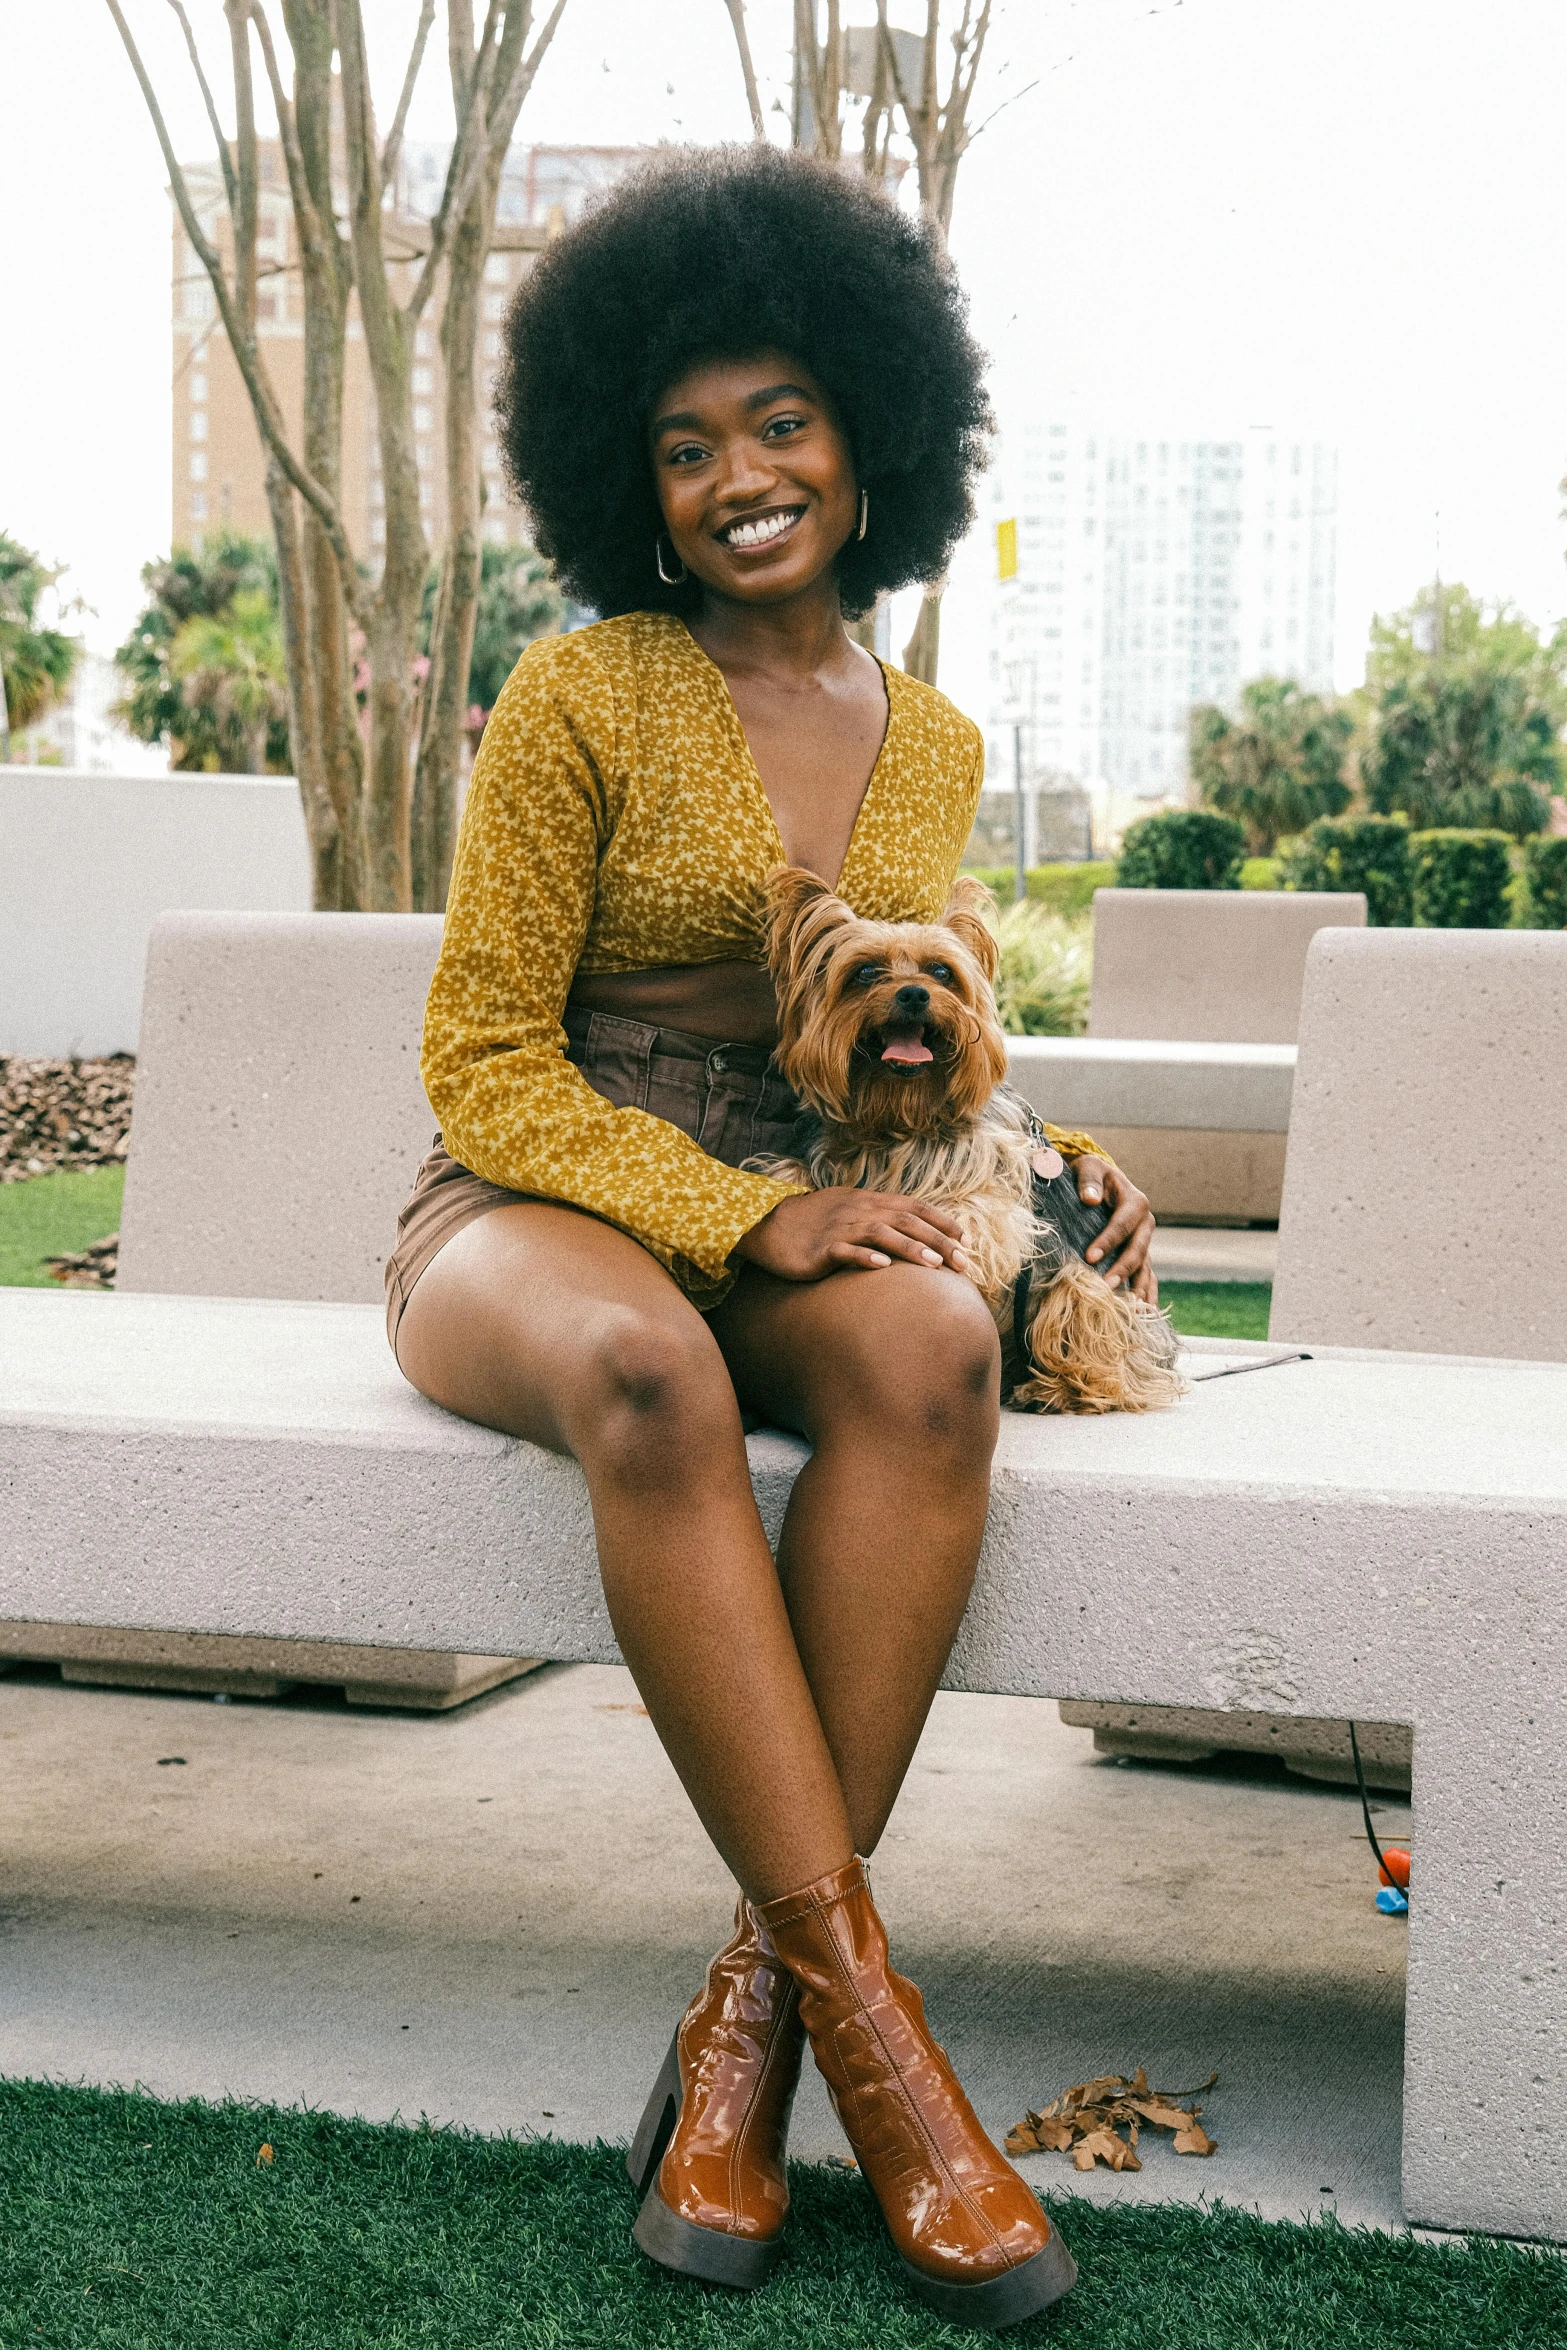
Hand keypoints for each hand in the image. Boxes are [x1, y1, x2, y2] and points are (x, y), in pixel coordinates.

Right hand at [734, 1189, 969, 1282]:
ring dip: (911, 1248)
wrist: (768, 1226)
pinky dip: (865, 1257)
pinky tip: (882, 1267)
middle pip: (906, 1222)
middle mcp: (859, 1211)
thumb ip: (879, 1216)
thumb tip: (913, 1229)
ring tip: (935, 1264)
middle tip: (964, 1262)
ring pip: (882, 1234)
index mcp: (869, 1201)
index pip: (914, 1207)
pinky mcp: (821, 1249)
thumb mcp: (850, 1211)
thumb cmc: (814, 1223)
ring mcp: (840, 1229)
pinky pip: (846, 1251)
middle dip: (939, 1241)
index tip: (966, 1240)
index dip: (942, 1222)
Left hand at [1074, 1155, 1157, 1302]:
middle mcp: (1145, 1224)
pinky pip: (1148, 1278)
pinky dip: (1147, 1295)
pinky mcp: (1141, 1256)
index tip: (1090, 1257)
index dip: (1108, 1241)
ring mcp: (1145, 1242)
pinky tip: (1143, 1315)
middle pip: (1137, 1250)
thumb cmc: (1092, 1175)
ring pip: (1145, 1268)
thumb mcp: (1089, 1167)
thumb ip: (1089, 1180)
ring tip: (1130, 1311)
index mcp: (1135, 1202)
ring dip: (1137, 1289)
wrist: (1102, 1181)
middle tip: (1105, 1287)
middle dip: (1122, 1270)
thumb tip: (1090, 1198)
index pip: (1122, 1224)